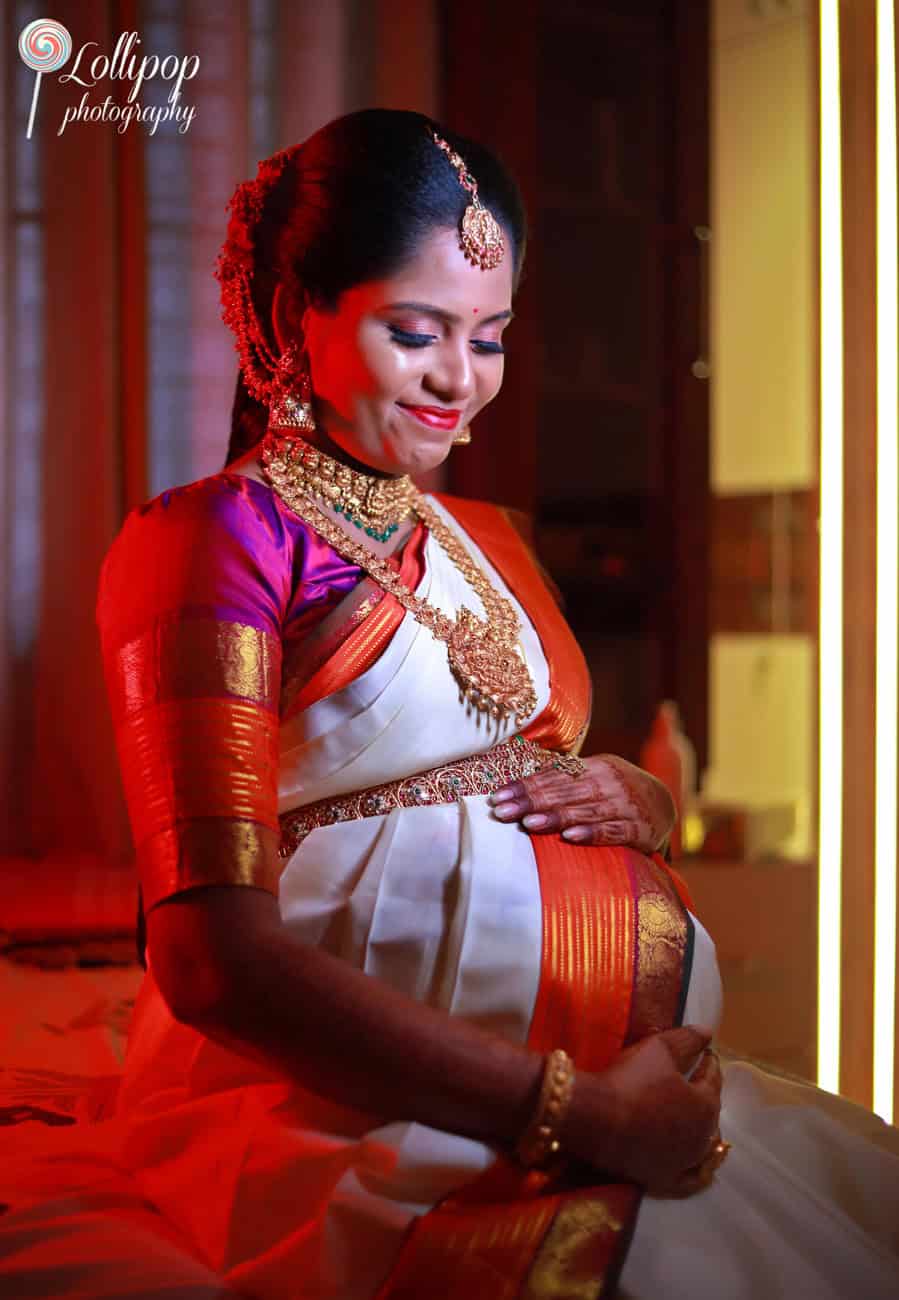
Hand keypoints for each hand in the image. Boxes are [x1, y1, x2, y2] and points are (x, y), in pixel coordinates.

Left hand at [488, 753, 675, 852]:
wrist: (664, 804)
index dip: (525, 786)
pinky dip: (591, 833)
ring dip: (555, 817)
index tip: (498, 797)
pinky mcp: (639, 829)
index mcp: (596, 767)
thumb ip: (566, 780)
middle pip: (565, 793)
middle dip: (531, 802)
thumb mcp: (596, 777)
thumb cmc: (616, 792)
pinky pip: (612, 832)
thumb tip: (520, 784)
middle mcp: (610, 783)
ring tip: (529, 823)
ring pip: (585, 811)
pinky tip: (570, 837)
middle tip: (503, 812)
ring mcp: (626, 806)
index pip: (554, 776)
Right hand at [562, 1027, 721, 1194]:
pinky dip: (698, 1171)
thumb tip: (707, 1032)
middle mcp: (702, 1137)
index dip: (708, 1063)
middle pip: (710, 1113)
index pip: (713, 1079)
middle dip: (705, 1095)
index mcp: (705, 1105)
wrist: (595, 1117)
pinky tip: (699, 1166)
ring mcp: (684, 1163)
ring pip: (703, 1146)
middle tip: (696, 1080)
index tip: (706, 1053)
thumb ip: (686, 1040)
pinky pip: (690, 1179)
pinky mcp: (665, 1180)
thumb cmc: (630, 1079)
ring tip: (693, 1116)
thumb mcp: (659, 1049)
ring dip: (701, 1129)